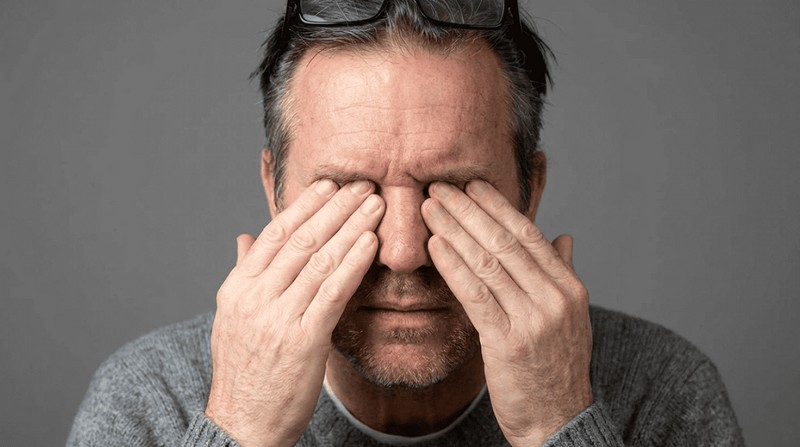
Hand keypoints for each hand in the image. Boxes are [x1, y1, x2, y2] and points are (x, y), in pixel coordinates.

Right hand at [206, 180, 383, 446]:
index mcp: (237, 288)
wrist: (243, 424)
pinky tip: (371, 244)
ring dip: (352, 228)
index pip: (274, 234)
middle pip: (301, 240)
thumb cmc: (244, 372)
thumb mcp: (232, 318)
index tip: (330, 184)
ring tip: (376, 205)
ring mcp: (278, 318)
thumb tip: (246, 237)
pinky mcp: (303, 340)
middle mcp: (254, 297)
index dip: (305, 206)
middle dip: (336, 208)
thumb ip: (244, 273)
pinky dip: (353, 264)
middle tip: (363, 184)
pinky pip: (333, 292)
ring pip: (320, 260)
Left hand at [421, 181, 592, 445]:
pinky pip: (475, 295)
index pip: (529, 235)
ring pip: (488, 263)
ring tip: (429, 208)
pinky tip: (435, 245)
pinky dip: (453, 265)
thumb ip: (564, 273)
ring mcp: (533, 320)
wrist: (558, 421)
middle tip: (440, 187)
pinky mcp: (508, 342)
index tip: (472, 186)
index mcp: (569, 289)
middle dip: (469, 210)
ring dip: (454, 230)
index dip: (498, 207)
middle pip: (505, 242)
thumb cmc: (556, 368)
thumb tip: (564, 237)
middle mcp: (555, 299)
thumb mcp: (571, 318)